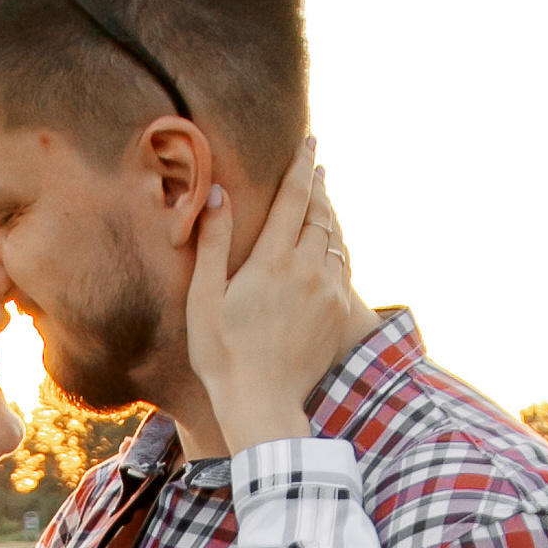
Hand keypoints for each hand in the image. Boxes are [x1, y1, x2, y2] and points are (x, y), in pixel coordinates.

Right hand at [185, 133, 358, 454]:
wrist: (263, 403)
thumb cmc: (222, 355)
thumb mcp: (204, 298)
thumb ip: (213, 242)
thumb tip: (217, 194)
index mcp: (273, 261)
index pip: (294, 198)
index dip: (302, 166)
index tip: (309, 143)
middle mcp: (308, 270)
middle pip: (320, 214)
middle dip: (318, 187)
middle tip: (316, 166)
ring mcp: (328, 293)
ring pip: (335, 240)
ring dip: (329, 215)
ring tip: (322, 201)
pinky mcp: (338, 314)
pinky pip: (343, 268)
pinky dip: (337, 247)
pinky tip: (330, 246)